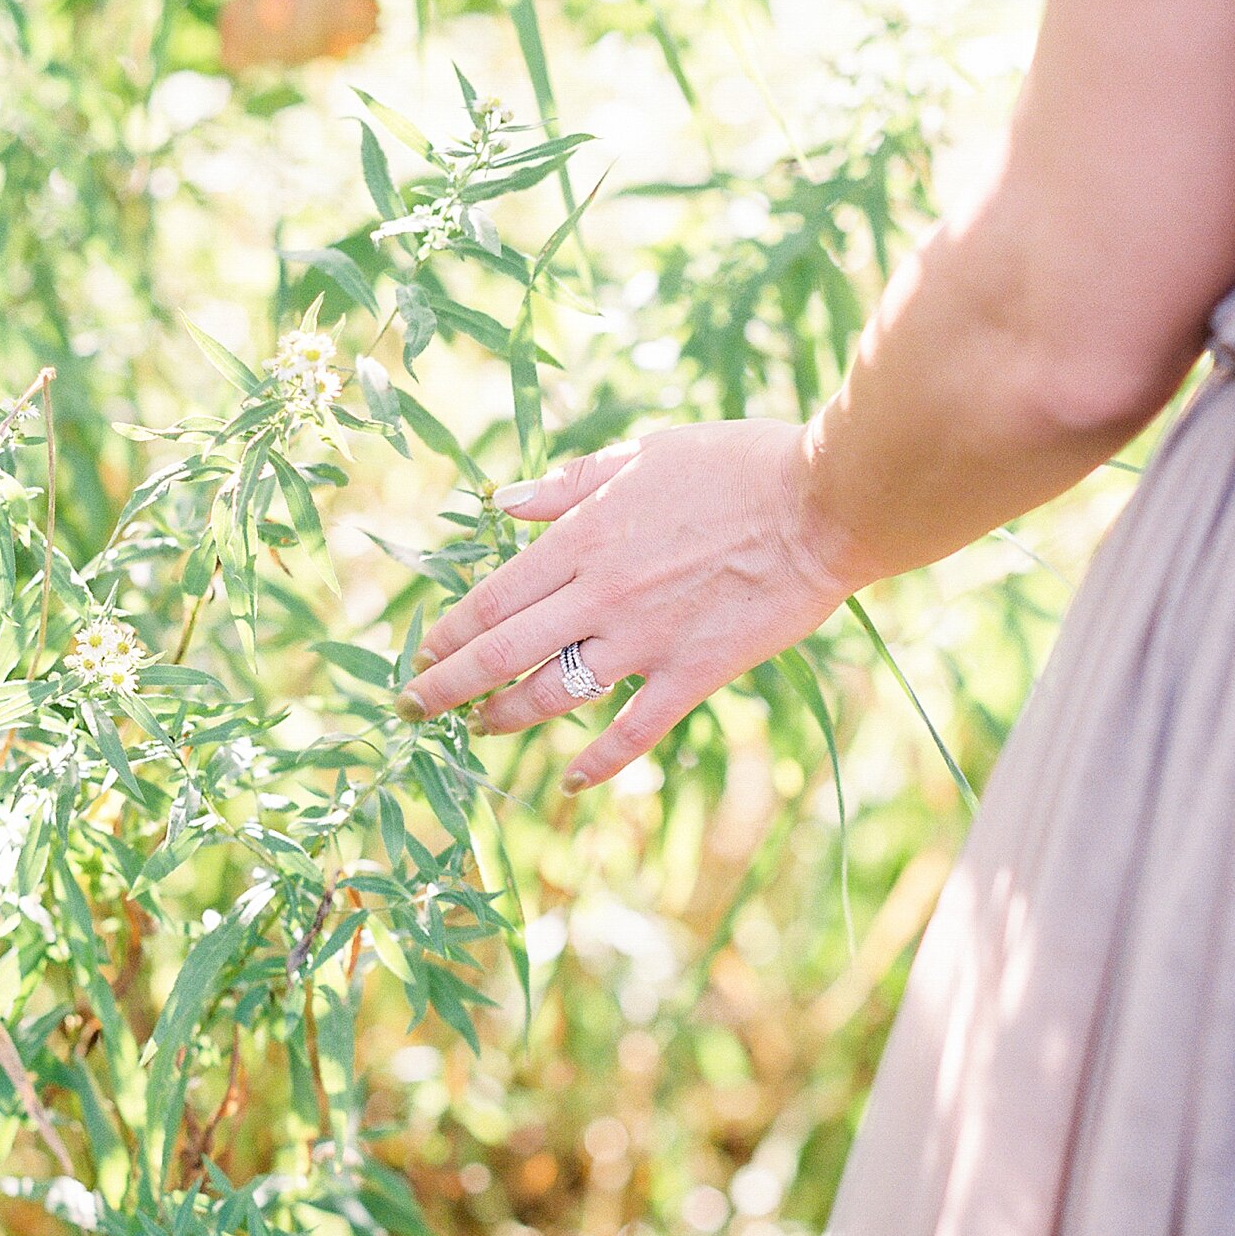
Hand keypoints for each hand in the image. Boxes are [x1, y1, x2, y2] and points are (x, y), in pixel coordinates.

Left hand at [396, 420, 852, 789]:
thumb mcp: (642, 454)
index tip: (423, 650)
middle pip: (500, 652)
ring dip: (505, 717)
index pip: (492, 597)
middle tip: (412, 708)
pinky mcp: (694, 673)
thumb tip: (500, 501)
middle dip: (446, 685)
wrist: (822, 505)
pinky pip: (634, 730)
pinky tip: (571, 781)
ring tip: (477, 729)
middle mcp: (600, 594)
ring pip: (552, 694)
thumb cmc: (737, 464)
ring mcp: (645, 640)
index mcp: (582, 537)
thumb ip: (567, 483)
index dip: (448, 631)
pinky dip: (599, 761)